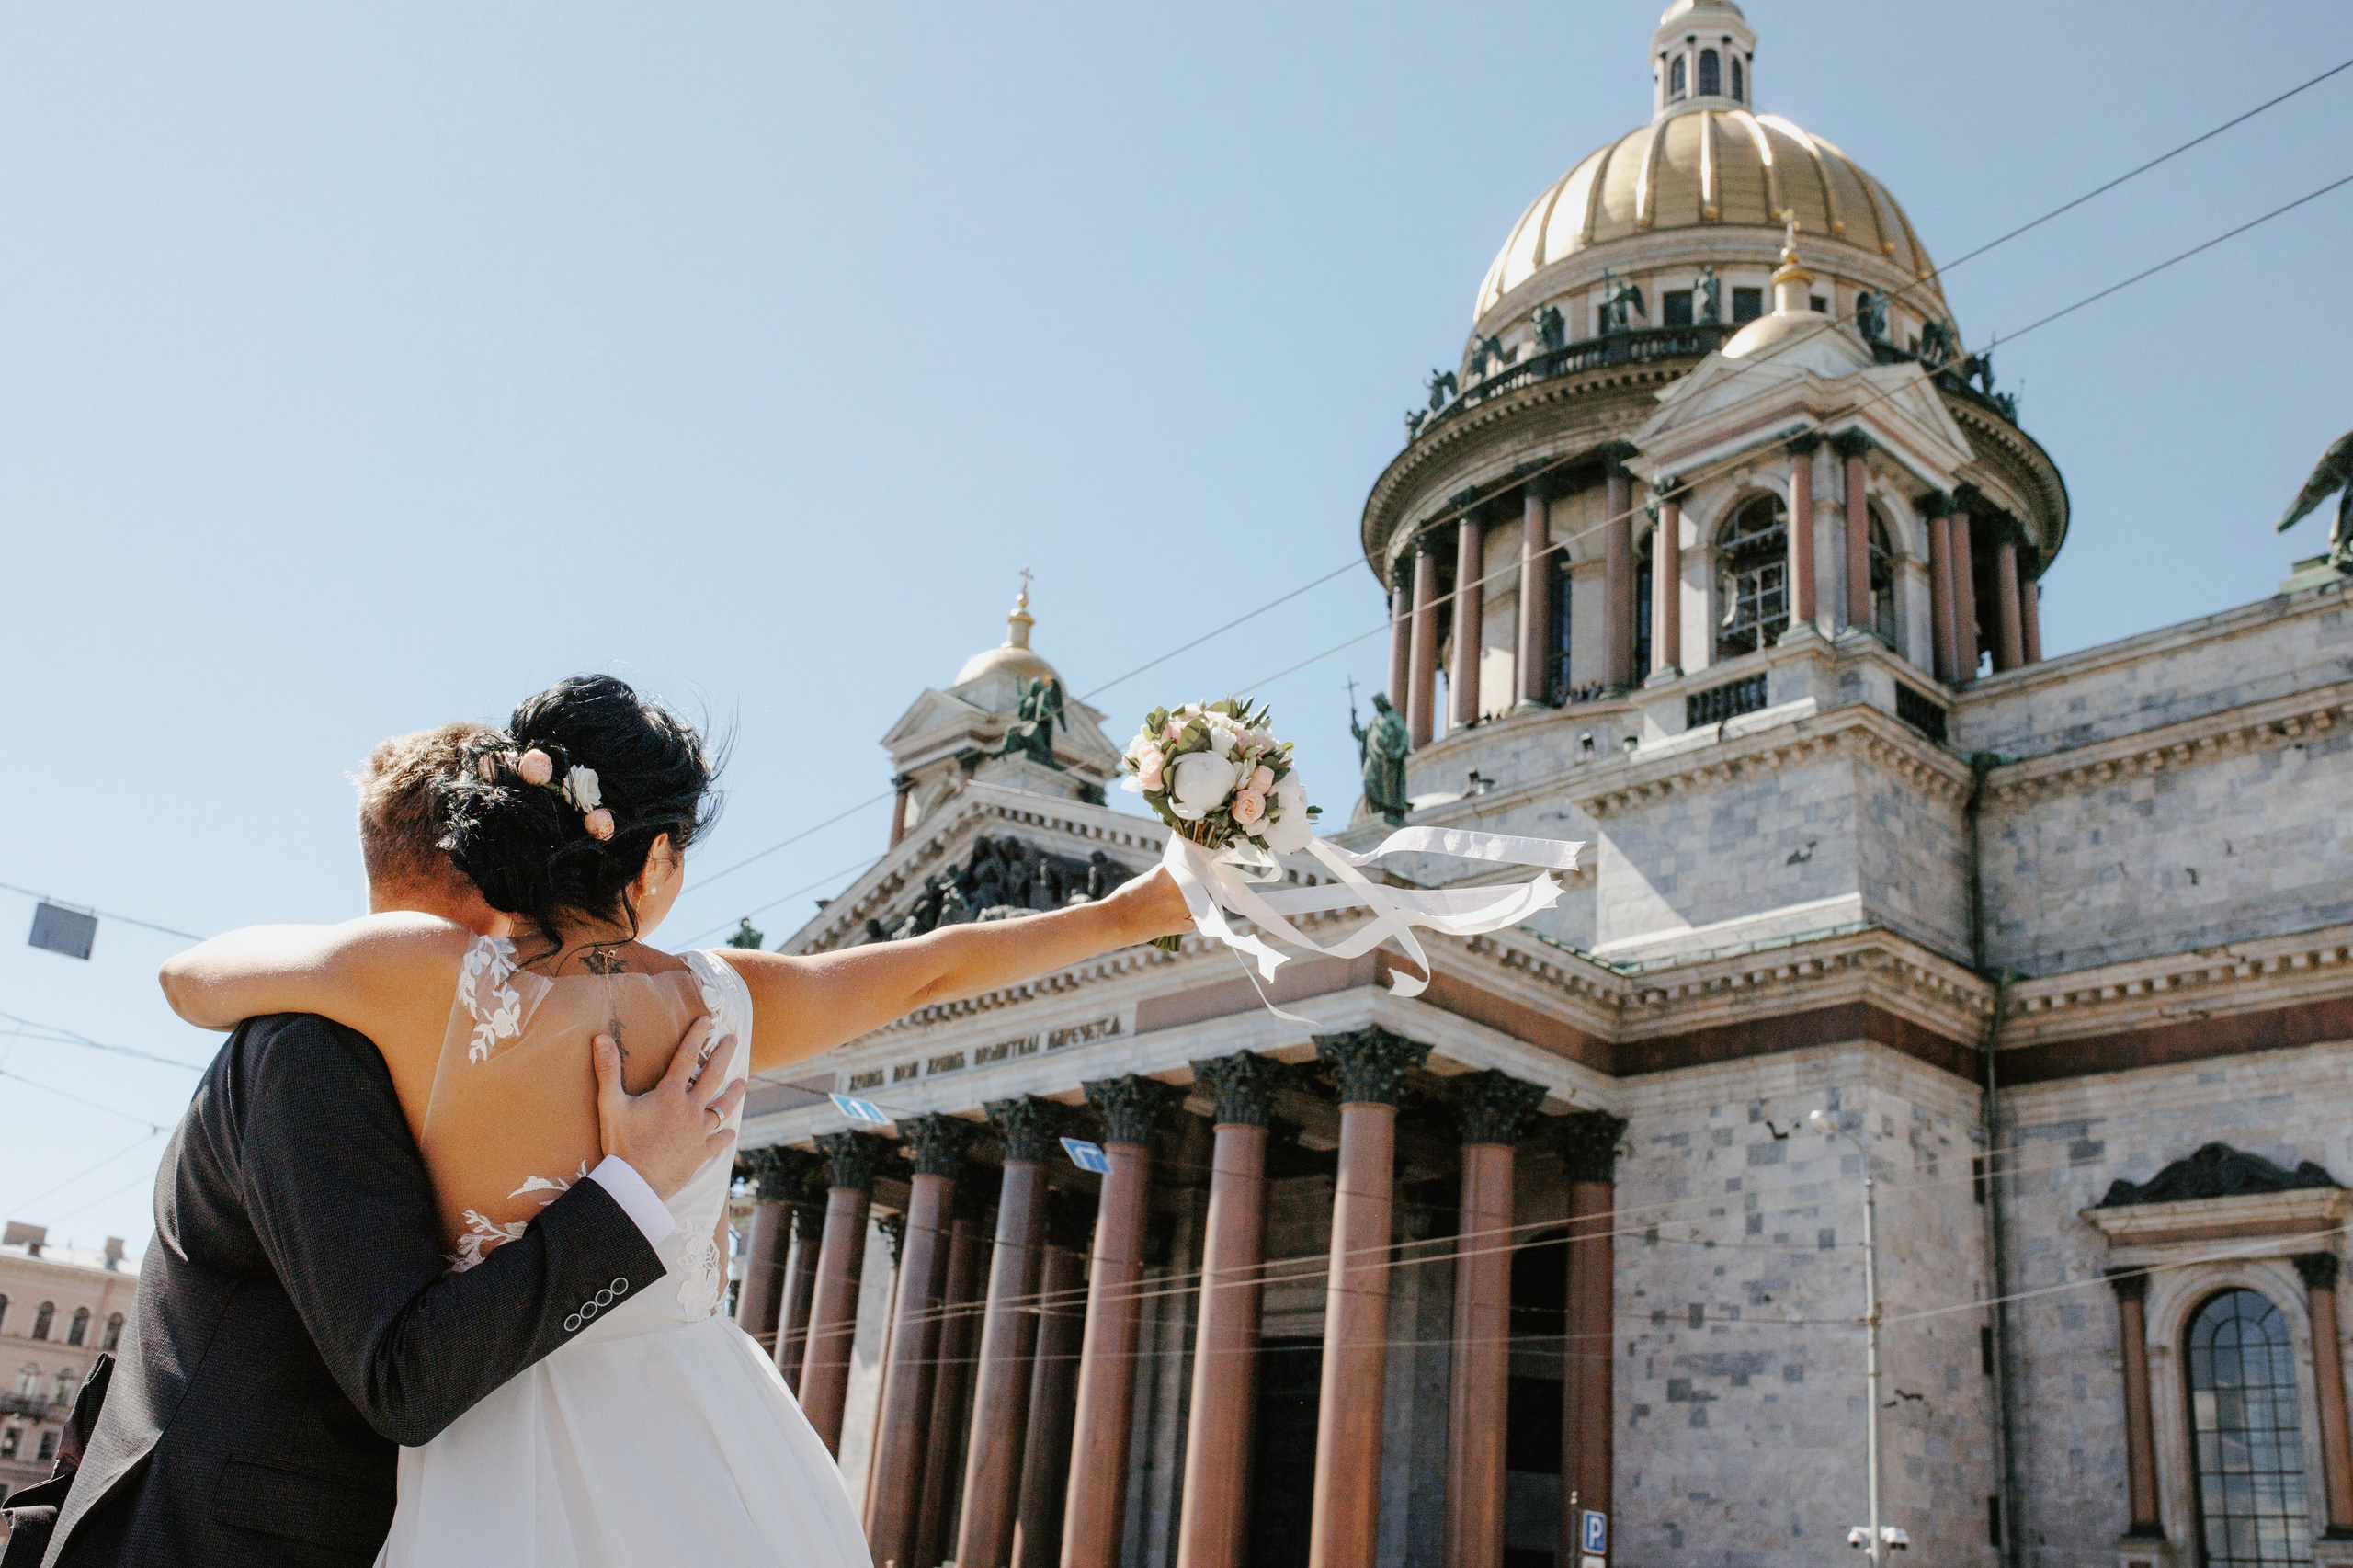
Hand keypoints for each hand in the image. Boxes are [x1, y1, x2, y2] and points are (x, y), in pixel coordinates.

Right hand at [592, 1016, 744, 1201]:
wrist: (635, 1183)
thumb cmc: (621, 1144)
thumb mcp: (610, 1105)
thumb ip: (608, 1070)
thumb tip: (601, 1037)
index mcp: (670, 1095)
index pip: (686, 1057)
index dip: (696, 1036)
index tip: (706, 1020)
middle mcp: (690, 1110)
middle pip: (712, 1077)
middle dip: (723, 1055)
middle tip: (733, 1040)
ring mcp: (698, 1133)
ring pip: (722, 1108)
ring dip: (733, 1094)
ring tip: (742, 1082)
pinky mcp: (700, 1154)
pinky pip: (717, 1142)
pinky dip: (724, 1136)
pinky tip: (731, 1132)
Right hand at [1104, 866, 1191, 943]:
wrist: (1112, 922)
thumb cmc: (1123, 901)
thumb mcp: (1145, 881)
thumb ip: (1163, 880)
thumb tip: (1178, 884)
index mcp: (1165, 872)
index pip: (1191, 870)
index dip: (1194, 876)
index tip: (1195, 879)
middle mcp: (1175, 886)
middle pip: (1198, 888)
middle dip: (1196, 893)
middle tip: (1187, 899)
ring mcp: (1177, 906)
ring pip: (1197, 906)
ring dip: (1190, 909)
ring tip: (1176, 912)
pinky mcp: (1176, 924)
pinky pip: (1191, 923)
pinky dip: (1184, 924)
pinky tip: (1173, 923)